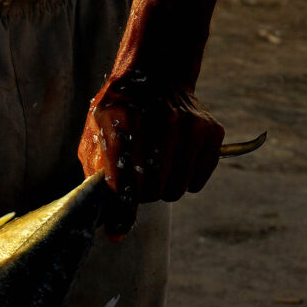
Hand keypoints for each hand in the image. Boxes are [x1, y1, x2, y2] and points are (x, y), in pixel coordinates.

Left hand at [78, 72, 224, 238]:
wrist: (155, 75)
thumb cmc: (118, 113)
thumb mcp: (95, 135)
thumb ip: (95, 174)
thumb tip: (108, 222)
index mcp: (122, 123)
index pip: (123, 182)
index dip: (119, 212)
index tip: (116, 232)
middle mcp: (159, 123)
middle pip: (151, 191)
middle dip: (140, 195)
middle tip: (136, 181)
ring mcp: (189, 127)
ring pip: (175, 190)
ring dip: (163, 188)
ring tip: (155, 168)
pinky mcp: (211, 132)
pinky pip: (197, 181)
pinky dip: (185, 180)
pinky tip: (175, 161)